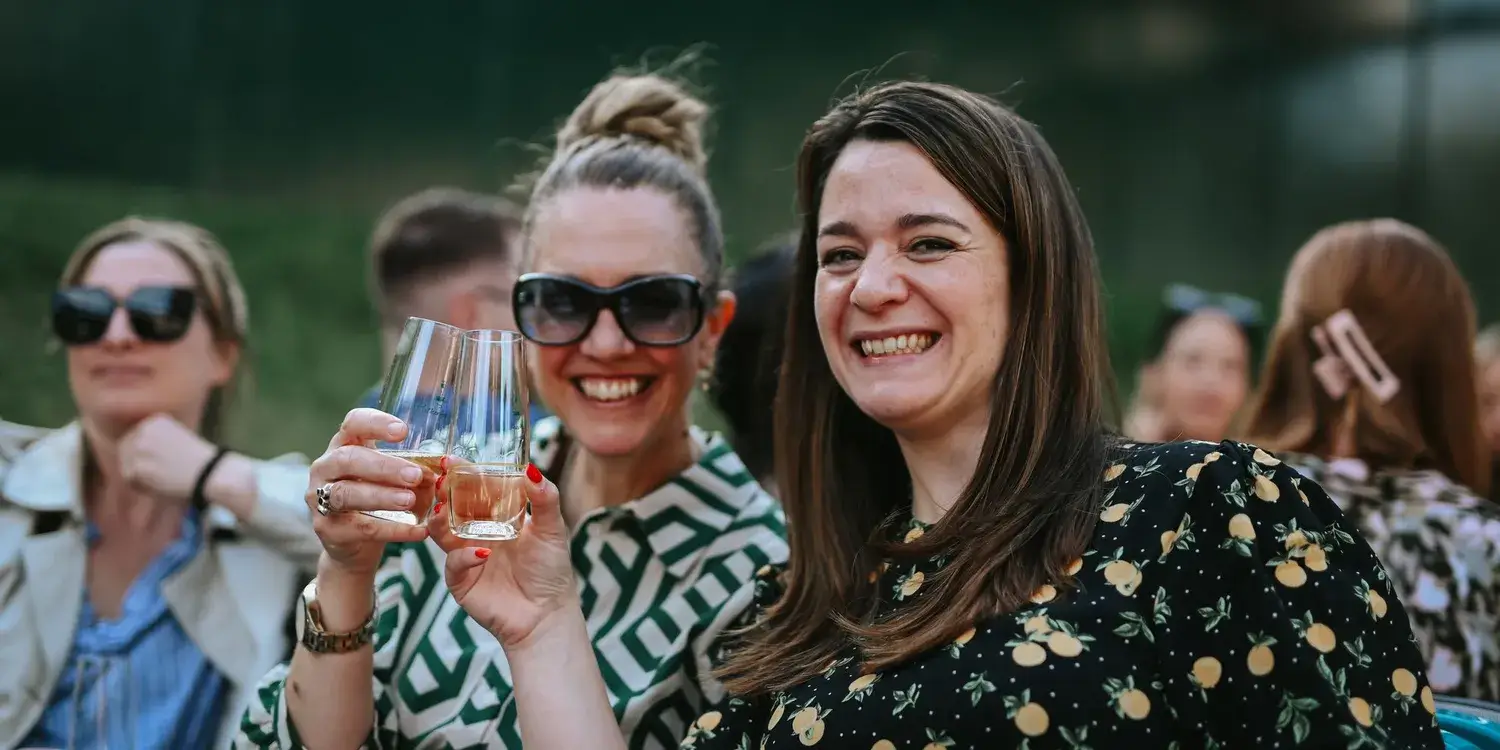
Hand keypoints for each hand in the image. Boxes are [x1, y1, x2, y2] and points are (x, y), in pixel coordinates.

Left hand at [117, 414, 218, 502]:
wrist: (210, 473)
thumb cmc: (198, 461)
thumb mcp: (176, 439)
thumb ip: (156, 440)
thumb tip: (134, 453)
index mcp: (154, 420)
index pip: (133, 438)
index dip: (143, 455)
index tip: (161, 464)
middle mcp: (144, 428)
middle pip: (124, 450)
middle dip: (137, 464)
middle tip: (157, 475)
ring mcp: (139, 447)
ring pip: (125, 465)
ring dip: (139, 476)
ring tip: (161, 479)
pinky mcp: (137, 466)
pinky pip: (129, 479)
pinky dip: (141, 486)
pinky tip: (160, 484)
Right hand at [307, 408, 434, 576]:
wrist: (352, 544)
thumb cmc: (375, 499)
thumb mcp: (390, 478)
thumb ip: (411, 469)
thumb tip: (446, 467)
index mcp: (343, 446)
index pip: (352, 423)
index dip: (375, 423)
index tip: (403, 432)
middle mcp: (325, 469)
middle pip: (348, 459)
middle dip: (384, 466)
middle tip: (415, 475)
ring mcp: (320, 500)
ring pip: (347, 493)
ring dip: (381, 496)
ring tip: (410, 500)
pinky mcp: (327, 529)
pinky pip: (360, 528)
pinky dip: (393, 530)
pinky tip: (419, 531)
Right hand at [432, 464, 577, 648]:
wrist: (547, 615)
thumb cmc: (551, 570)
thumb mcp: (553, 529)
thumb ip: (545, 498)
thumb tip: (531, 469)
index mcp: (497, 516)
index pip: (476, 490)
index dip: (466, 475)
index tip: (454, 460)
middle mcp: (478, 533)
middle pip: (454, 507)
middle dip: (445, 492)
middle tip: (441, 478)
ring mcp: (466, 556)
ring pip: (442, 533)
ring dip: (440, 520)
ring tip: (443, 509)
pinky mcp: (461, 581)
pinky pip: (453, 565)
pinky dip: (463, 557)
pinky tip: (480, 554)